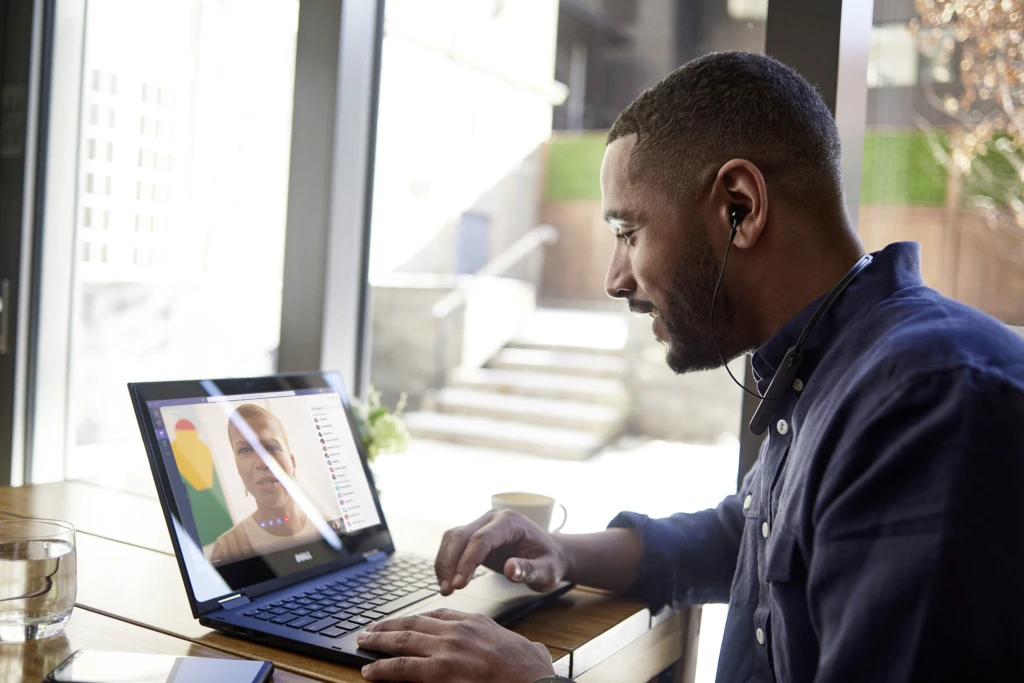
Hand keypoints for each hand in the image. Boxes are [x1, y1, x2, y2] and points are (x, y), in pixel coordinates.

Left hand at [357, 608, 554, 682]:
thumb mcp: (529, 649)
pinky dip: (382, 668)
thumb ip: (522, 646)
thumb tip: (535, 650)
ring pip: (403, 641)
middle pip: (414, 623)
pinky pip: (403, 668)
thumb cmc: (534, 673)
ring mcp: (448, 649)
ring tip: (363, 643)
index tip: (404, 622)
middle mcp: (459, 630)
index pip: (438, 613)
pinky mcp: (440, 671)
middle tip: (371, 629)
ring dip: (378, 641)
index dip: (416, 618)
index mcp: (477, 622)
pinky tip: (370, 671)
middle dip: (389, 626)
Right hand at [435, 509, 570, 594]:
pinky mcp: (475, 535)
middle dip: (450, 563)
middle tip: (448, 590)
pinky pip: (454, 545)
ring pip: (453, 538)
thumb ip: (529, 570)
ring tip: (446, 589)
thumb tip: (509, 569)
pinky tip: (447, 581)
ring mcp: (482, 524)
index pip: (481, 539)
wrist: (550, 554)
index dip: (468, 561)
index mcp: (510, 522)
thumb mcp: (547, 571)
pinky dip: (447, 562)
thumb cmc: (550, 562)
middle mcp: (493, 518)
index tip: (460, 585)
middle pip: (461, 535)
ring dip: (444, 563)